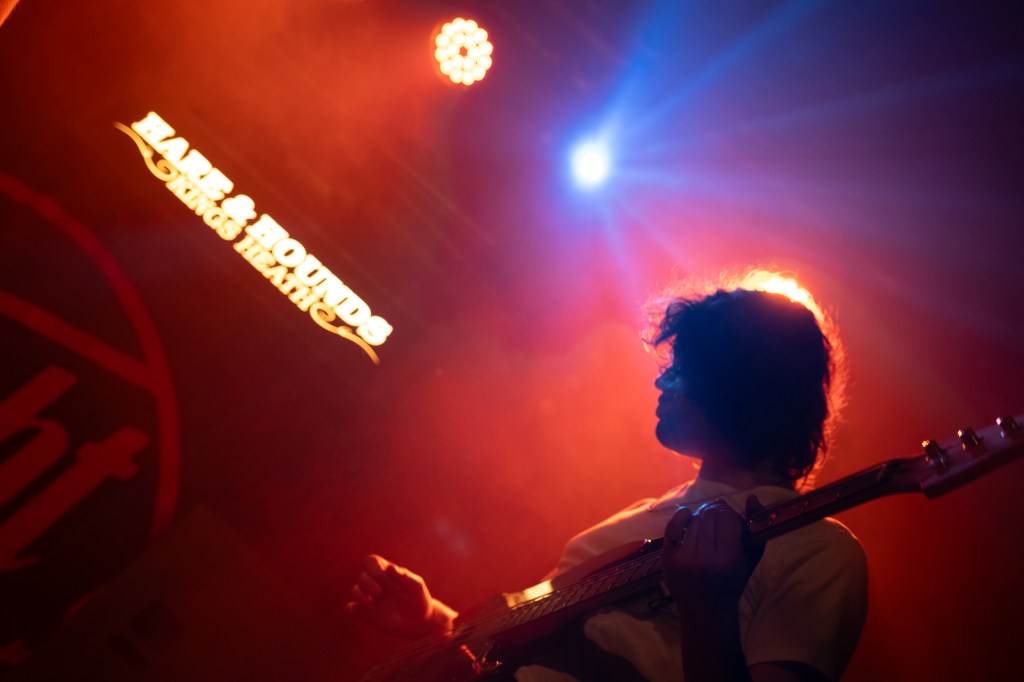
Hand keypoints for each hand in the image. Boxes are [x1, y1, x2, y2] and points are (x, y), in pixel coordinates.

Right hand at [345, 554, 457, 638]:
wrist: (419, 622)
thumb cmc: (419, 599)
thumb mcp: (416, 586)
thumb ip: (405, 576)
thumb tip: (390, 567)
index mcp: (386, 573)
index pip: (371, 562)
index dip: (373, 566)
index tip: (382, 575)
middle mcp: (375, 583)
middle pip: (362, 576)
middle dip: (368, 583)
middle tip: (380, 593)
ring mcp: (370, 598)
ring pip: (355, 590)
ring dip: (359, 593)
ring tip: (370, 601)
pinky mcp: (366, 613)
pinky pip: (350, 608)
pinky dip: (349, 609)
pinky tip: (354, 611)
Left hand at [662, 496, 765, 623]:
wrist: (705, 612)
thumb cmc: (733, 584)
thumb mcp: (750, 560)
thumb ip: (755, 529)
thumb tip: (751, 498)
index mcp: (728, 561)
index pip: (728, 519)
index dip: (731, 513)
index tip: (733, 519)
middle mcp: (704, 559)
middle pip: (709, 516)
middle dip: (717, 511)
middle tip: (721, 515)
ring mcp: (683, 559)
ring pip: (693, 519)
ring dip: (702, 515)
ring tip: (708, 521)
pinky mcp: (668, 559)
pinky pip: (672, 527)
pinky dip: (681, 516)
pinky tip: (688, 515)